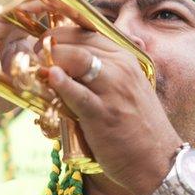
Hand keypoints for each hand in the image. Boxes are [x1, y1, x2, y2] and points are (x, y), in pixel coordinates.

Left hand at [40, 27, 178, 194]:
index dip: (61, 33)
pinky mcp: (104, 114)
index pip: (89, 33)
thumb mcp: (129, 91)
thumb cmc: (140, 130)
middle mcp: (122, 69)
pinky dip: (61, 83)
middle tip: (35, 54)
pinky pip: (78, 93)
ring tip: (38, 68)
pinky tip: (50, 78)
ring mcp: (114, 91)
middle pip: (80, 41)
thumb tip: (71, 68)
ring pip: (78, 59)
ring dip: (52, 59)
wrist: (159, 162)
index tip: (45, 42)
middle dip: (51, 43)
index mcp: (128, 60)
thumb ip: (106, 75)